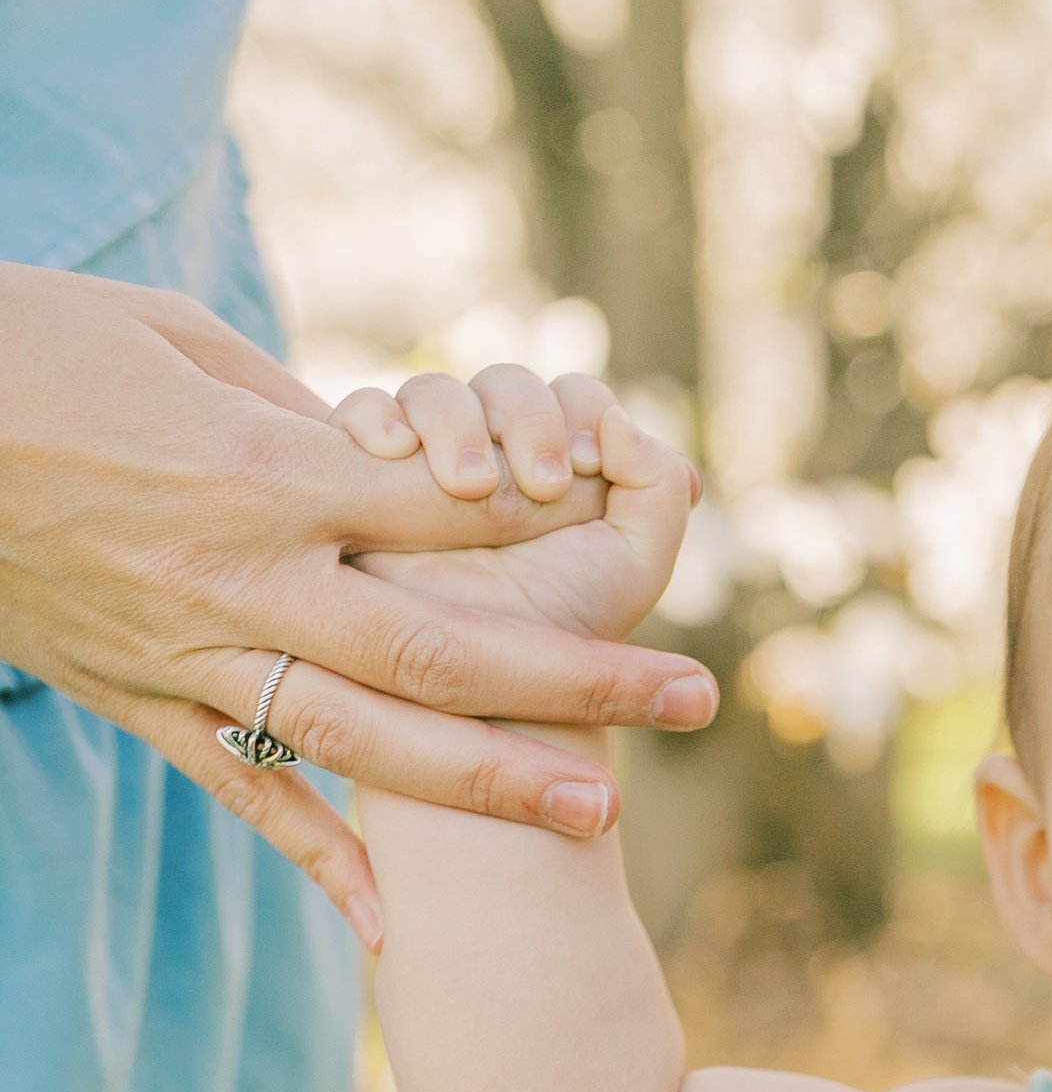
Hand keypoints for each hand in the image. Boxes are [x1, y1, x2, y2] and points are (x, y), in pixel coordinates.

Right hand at [0, 266, 719, 948]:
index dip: (550, 533)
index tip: (643, 538)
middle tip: (692, 699)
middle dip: (575, 679)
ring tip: (597, 810)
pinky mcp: (137, 702)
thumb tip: (375, 446)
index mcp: (262, 473)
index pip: (442, 512)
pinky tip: (390, 917)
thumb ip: (290, 409)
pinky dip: (318, 856)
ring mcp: (189, 653)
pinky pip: (244, 790)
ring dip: (486, 782)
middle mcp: (243, 578)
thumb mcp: (172, 340)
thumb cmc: (28, 347)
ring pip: (361, 738)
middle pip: (439, 645)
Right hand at [338, 366, 695, 649]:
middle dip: (525, 416)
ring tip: (471, 485)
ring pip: (432, 395)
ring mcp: (424, 468)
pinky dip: (375, 420)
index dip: (579, 412)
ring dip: (455, 419)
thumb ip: (655, 488)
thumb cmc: (560, 638)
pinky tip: (396, 452)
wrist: (475, 704)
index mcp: (561, 469)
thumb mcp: (631, 565)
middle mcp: (495, 462)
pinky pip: (358, 420)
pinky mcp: (355, 481)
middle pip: (503, 386)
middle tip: (541, 483)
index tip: (586, 466)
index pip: (571, 396)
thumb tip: (623, 421)